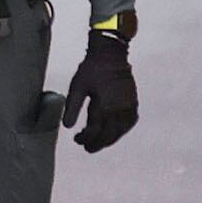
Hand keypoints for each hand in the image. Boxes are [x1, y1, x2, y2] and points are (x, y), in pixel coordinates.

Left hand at [63, 30, 137, 152]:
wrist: (111, 55)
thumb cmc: (91, 70)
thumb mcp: (77, 87)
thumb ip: (72, 107)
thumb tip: (67, 127)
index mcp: (104, 106)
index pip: (94, 131)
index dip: (85, 139)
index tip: (76, 139)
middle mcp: (119, 110)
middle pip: (108, 135)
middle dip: (97, 144)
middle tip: (86, 147)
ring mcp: (129, 107)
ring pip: (120, 132)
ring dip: (109, 139)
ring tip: (97, 142)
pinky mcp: (134, 104)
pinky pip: (129, 124)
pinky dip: (120, 131)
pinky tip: (112, 132)